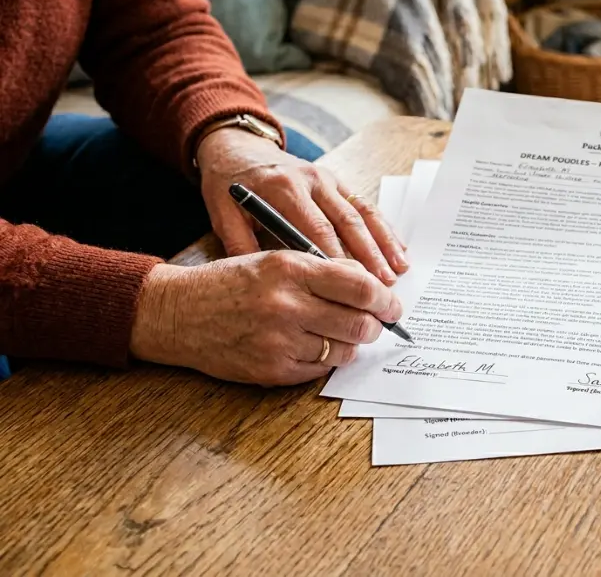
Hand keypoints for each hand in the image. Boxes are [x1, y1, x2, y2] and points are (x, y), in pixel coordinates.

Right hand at [129, 252, 402, 385]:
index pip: (360, 287)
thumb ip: (322, 270)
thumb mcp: (275, 260)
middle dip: (374, 326)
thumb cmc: (231, 283)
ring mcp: (279, 342)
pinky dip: (324, 360)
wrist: (177, 313)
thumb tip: (370, 285)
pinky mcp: (272, 370)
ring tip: (338, 334)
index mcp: (291, 270)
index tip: (392, 304)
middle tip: (374, 324)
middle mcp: (286, 305)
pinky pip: (320, 370)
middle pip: (359, 324)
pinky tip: (310, 346)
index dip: (385, 299)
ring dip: (349, 345)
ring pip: (344, 351)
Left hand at [196, 128, 407, 284]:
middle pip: (346, 221)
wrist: (235, 147)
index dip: (337, 258)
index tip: (351, 285)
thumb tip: (265, 282)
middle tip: (383, 285)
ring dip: (383, 243)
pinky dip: (384, 228)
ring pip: (362, 213)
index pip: (315, 228)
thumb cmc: (228, 185)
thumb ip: (241, 245)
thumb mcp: (223, 214)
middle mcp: (310, 179)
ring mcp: (327, 178)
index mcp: (282, 188)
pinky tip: (399, 248)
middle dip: (368, 255)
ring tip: (398, 270)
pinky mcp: (336, 180)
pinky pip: (364, 205)